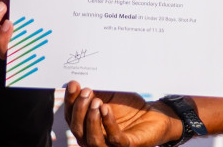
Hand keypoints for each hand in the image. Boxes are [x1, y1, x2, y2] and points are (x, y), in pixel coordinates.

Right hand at [64, 83, 180, 146]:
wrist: (152, 114)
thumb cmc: (128, 106)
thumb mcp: (108, 96)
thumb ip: (93, 93)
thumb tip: (76, 82)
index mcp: (87, 127)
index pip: (71, 118)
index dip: (70, 102)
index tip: (73, 84)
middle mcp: (94, 139)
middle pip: (78, 131)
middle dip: (79, 110)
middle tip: (86, 91)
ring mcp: (110, 145)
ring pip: (92, 140)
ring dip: (91, 119)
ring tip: (96, 101)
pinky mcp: (127, 145)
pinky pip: (115, 139)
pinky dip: (108, 123)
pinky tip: (106, 109)